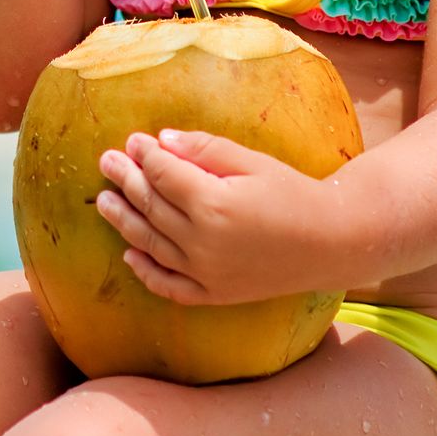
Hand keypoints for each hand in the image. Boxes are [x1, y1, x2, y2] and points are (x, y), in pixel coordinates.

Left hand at [96, 127, 337, 305]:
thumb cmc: (293, 194)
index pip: (163, 174)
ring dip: (123, 221)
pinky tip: (130, 255)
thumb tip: (161, 141)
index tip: (133, 140)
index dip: (144, 155)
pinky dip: (146, 272)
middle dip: (125, 180)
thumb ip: (204, 149)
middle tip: (107, 161)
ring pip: (150, 244)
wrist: (332, 242)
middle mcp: (203, 242)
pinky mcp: (215, 295)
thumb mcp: (252, 161)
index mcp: (213, 204)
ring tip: (104, 201)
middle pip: (151, 206)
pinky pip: (169, 287)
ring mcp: (206, 274)